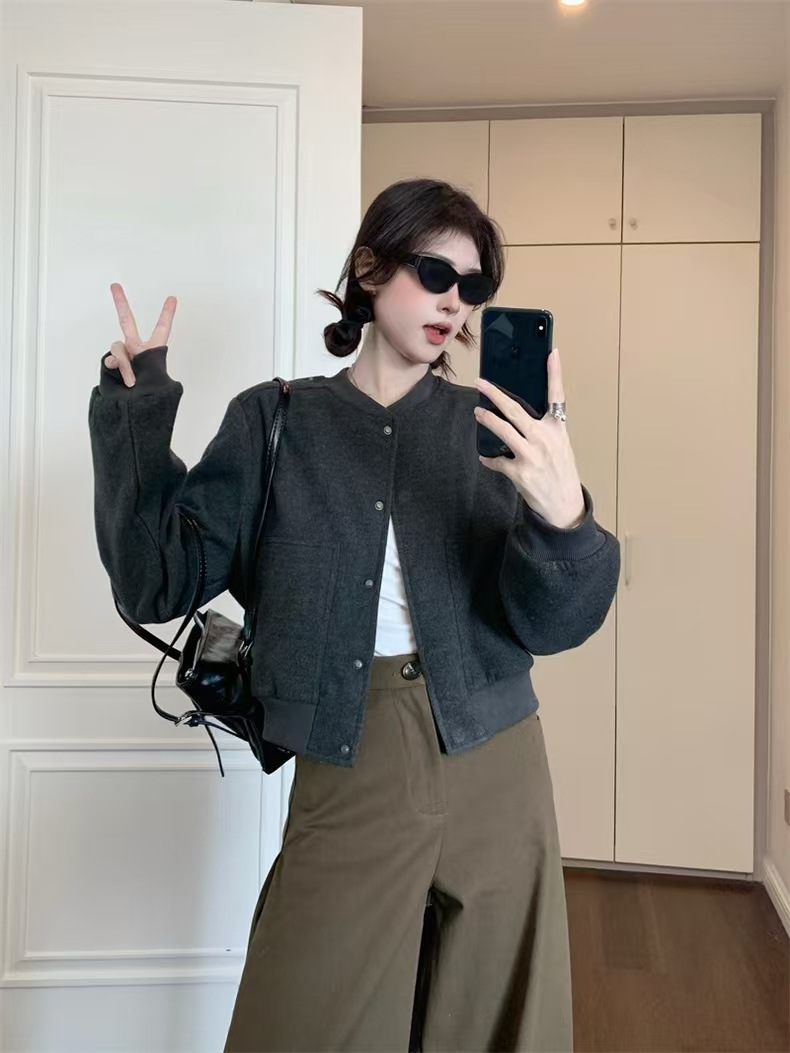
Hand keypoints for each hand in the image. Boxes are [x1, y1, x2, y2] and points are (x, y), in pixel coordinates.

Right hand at [104, 283, 177, 386]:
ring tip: (132, 383)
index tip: (173, 298)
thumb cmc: (151, 396)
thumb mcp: (155, 379)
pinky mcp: (109, 365)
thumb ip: (137, 363)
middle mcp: (135, 349)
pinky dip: (118, 369)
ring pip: (118, 348)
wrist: (135, 411)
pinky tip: (122, 381)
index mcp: (153, 350)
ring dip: (126, 365)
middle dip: (120, 303)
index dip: (167, 314)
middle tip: (114, 285)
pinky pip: (111, 360)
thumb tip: (115, 359)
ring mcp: (121, 356)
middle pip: (127, 321)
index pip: (162, 328)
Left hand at [473, 348, 584, 529]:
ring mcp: (532, 456)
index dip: (554, 373)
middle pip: (515, 410)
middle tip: (481, 383)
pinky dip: (489, 458)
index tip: (551, 353)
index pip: (557, 396)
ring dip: (486, 420)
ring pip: (502, 430)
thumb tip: (518, 415)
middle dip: (495, 394)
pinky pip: (497, 460)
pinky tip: (486, 458)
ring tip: (477, 413)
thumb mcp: (559, 445)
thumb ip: (543, 428)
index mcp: (557, 429)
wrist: (564, 504)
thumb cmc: (560, 471)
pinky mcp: (520, 473)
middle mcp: (545, 439)